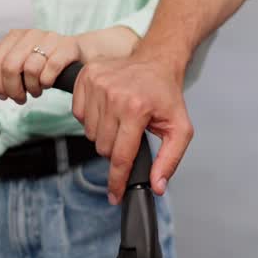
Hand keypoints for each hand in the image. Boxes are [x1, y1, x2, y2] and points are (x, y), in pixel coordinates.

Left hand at [0, 29, 81, 103]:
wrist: (79, 52)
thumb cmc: (47, 61)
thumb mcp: (24, 60)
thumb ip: (9, 68)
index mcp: (15, 36)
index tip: (3, 96)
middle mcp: (30, 34)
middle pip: (10, 66)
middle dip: (13, 88)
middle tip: (20, 98)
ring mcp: (49, 39)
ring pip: (30, 69)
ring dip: (32, 87)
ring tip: (36, 91)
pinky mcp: (67, 47)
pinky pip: (51, 68)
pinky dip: (47, 82)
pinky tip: (47, 84)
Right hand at [73, 53, 191, 204]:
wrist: (156, 61)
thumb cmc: (166, 95)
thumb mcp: (179, 129)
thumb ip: (170, 160)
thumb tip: (156, 186)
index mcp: (136, 108)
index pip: (121, 156)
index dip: (117, 181)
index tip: (115, 196)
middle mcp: (113, 95)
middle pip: (103, 147)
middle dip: (115, 151)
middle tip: (129, 136)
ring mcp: (97, 84)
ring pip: (89, 133)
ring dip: (103, 134)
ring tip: (120, 121)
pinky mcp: (86, 77)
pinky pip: (78, 114)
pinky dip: (91, 118)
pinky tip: (106, 110)